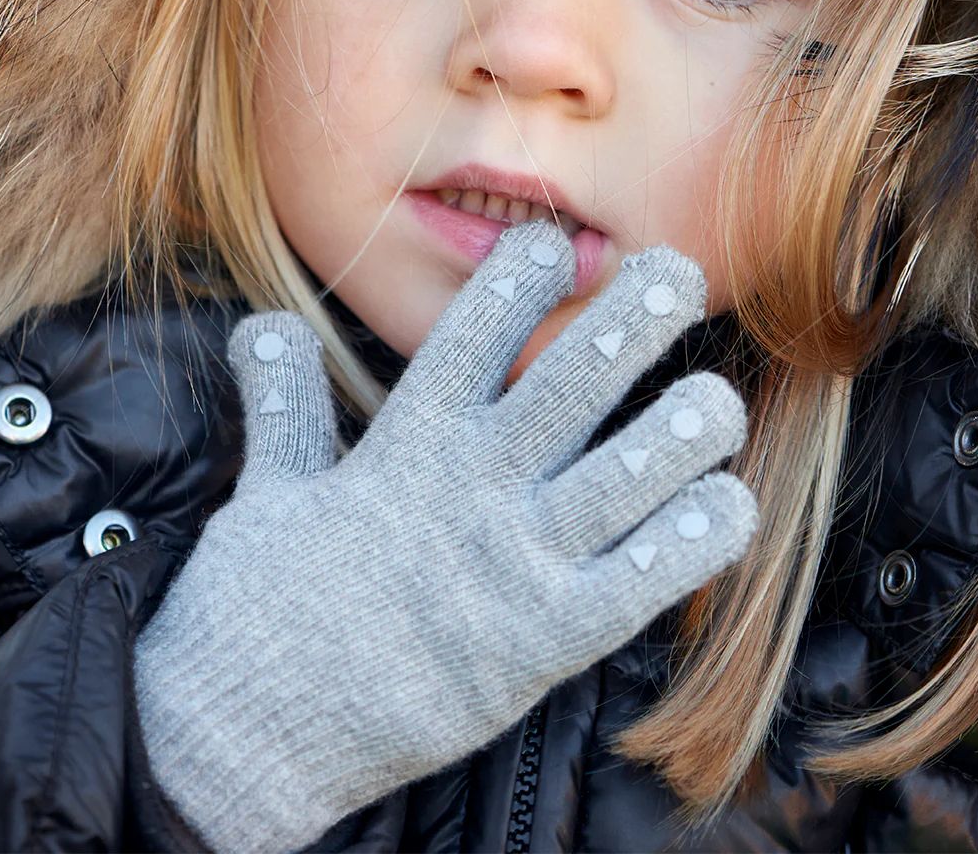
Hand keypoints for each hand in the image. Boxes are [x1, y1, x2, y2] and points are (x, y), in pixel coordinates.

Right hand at [133, 220, 758, 853]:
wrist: (252, 732)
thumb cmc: (260, 605)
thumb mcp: (268, 487)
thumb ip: (284, 401)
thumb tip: (262, 326)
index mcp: (407, 442)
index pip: (474, 332)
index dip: (520, 276)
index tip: (555, 244)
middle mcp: (471, 486)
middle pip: (572, 381)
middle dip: (634, 318)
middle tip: (680, 273)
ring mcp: (514, 562)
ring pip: (628, 472)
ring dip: (685, 428)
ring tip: (718, 400)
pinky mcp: (545, 641)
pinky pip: (641, 580)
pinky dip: (692, 541)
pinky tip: (725, 506)